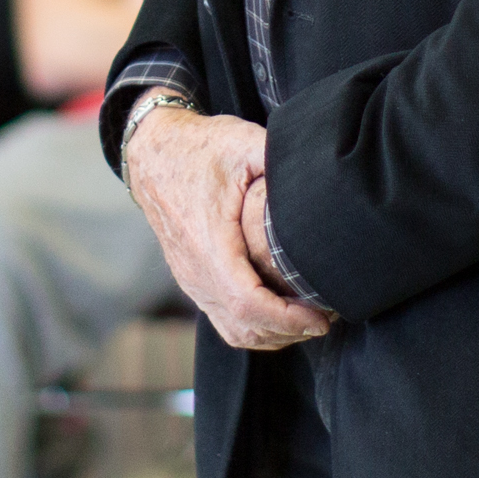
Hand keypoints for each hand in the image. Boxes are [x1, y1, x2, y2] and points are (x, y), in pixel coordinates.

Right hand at [124, 106, 329, 351]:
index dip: (288, 319)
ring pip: (234, 331)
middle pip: (244, 327)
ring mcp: (191, 280)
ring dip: (273, 335)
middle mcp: (195, 270)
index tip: (322, 318)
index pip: (248, 303)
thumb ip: (279, 157)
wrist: (153, 152)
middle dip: (289, 332)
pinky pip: (224, 320)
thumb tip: (321, 171)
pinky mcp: (193, 280)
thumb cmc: (198, 148)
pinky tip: (281, 315)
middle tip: (325, 320)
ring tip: (308, 321)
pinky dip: (254, 328)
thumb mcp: (242, 142)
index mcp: (208, 243)